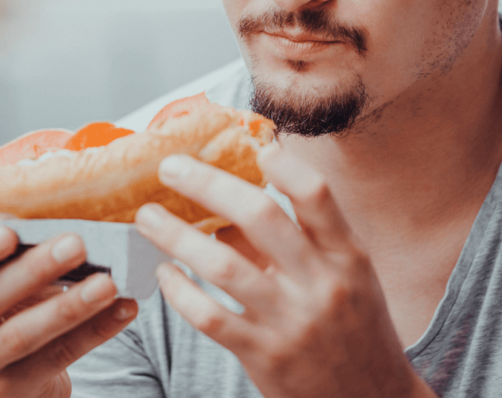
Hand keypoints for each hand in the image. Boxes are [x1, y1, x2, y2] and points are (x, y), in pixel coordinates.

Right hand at [0, 226, 137, 397]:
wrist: (9, 377)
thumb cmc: (3, 306)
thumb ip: (4, 246)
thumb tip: (49, 190)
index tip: (8, 232)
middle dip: (35, 270)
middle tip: (76, 243)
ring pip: (23, 335)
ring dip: (69, 306)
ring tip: (107, 283)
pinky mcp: (11, 390)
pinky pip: (58, 357)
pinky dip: (94, 331)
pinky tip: (122, 308)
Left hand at [134, 146, 434, 397]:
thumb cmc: (353, 328)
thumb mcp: (344, 278)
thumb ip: (294, 242)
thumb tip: (228, 203)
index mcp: (347, 255)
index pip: (317, 195)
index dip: (282, 164)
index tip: (251, 145)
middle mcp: (321, 282)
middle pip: (259, 216)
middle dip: (208, 184)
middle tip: (170, 166)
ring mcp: (291, 321)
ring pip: (223, 266)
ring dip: (177, 237)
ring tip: (147, 217)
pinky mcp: (264, 356)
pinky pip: (210, 316)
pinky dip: (180, 291)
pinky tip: (163, 273)